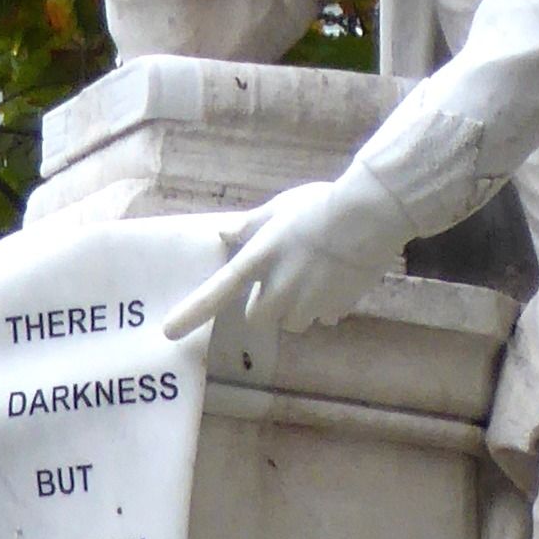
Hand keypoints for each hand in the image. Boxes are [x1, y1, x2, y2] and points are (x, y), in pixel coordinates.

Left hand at [164, 167, 404, 347]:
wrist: (370, 215)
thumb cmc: (320, 205)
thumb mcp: (279, 208)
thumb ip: (250, 226)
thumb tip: (221, 233)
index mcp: (259, 259)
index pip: (216, 291)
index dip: (192, 313)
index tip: (169, 332)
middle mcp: (278, 289)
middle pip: (258, 316)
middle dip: (268, 304)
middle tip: (285, 276)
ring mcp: (307, 303)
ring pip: (293, 320)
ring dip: (298, 305)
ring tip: (317, 273)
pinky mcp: (334, 310)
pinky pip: (323, 316)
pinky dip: (326, 303)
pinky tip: (337, 277)